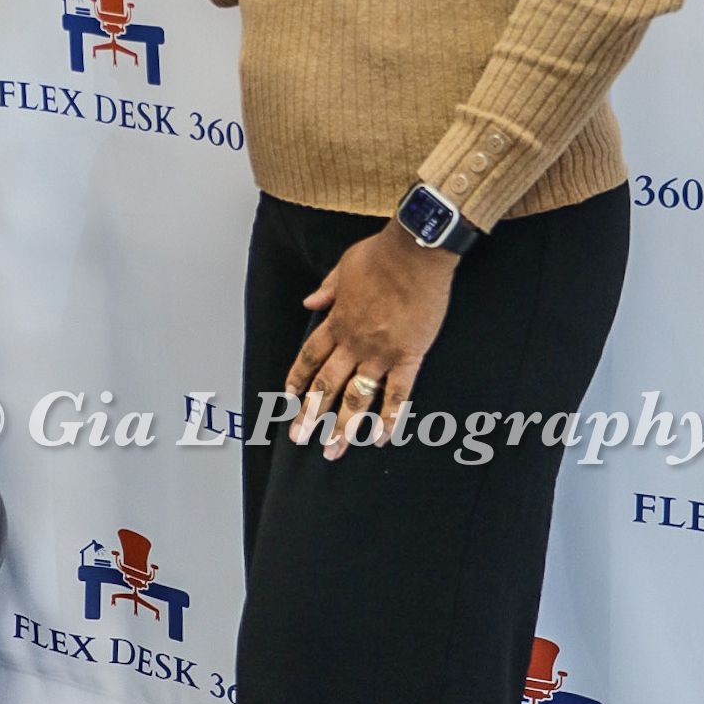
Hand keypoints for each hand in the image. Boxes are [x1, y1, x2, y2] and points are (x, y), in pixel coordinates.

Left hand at [284, 220, 458, 459]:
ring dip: (343, 426)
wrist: (415, 253)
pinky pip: (397, 395)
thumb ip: (327, 289)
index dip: (297, 379)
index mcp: (338, 320)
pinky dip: (388, 419)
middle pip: (326, 384)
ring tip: (333, 449)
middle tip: (299, 437)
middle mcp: (354, 342)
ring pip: (356, 397)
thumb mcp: (344, 266)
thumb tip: (309, 303)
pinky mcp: (409, 356)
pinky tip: (380, 438)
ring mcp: (381, 353)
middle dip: (311, 414)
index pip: (310, 357)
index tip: (288, 398)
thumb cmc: (382, 254)